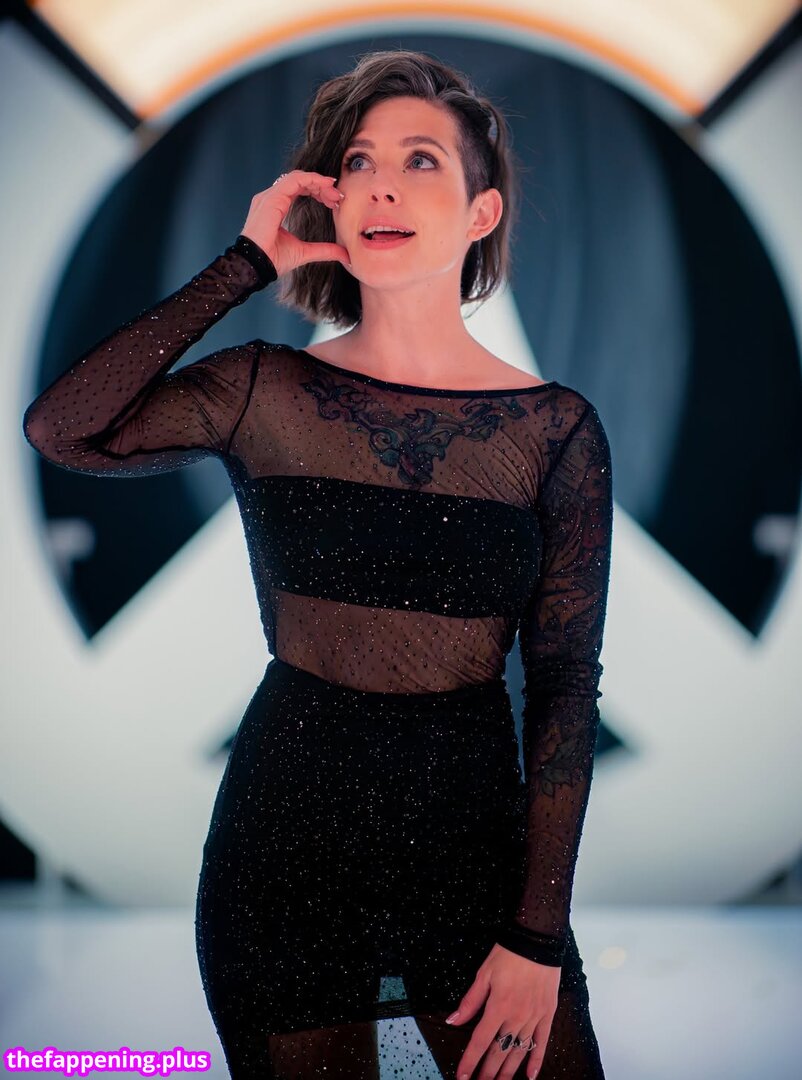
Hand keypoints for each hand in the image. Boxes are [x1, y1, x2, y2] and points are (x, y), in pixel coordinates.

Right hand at [240, 169, 350, 276]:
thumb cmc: (273, 260)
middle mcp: (271, 198)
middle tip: (338, 198)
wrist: (258, 266)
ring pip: (298, 177)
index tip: (335, 202)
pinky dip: (311, 179)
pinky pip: (294, 180)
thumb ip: (324, 250)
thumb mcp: (305, 252)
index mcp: (276, 206)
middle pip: (300, 181)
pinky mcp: (272, 198)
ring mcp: (270, 196)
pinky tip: (325, 186)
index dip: (318, 191)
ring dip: (319, 182)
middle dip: (322, 186)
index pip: (299, 188)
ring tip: (334, 194)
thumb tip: (345, 255)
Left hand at [445, 944, 559, 1078]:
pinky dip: (536, 1060)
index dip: (470, 1060)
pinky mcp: (548, 1014)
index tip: (462, 1076)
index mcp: (498, 1007)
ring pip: (519, 1051)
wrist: (537, 942)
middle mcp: (517, 1017)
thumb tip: (453, 1020)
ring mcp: (534, 1017)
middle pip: (499, 1051)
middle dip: (488, 1072)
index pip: (480, 1041)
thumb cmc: (508, 955)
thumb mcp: (484, 974)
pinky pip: (542, 1042)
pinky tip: (530, 1076)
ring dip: (508, 1071)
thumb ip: (470, 1001)